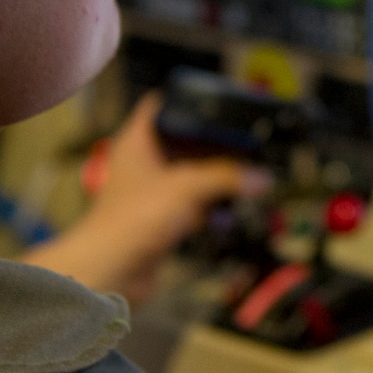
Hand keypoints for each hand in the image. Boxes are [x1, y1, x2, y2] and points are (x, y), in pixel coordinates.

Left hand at [21, 92, 272, 300]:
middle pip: (183, 143)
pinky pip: (193, 205)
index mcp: (137, 142)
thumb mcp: (186, 186)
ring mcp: (152, 193)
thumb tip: (260, 177)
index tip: (216, 101)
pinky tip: (234, 207)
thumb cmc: (132, 220)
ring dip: (215, 178)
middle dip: (213, 145)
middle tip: (244, 140)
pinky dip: (211, 206)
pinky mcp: (160, 220)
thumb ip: (227, 178)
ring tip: (247, 171)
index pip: (160, 107)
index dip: (186, 101)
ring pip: (191, 176)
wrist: (112, 271)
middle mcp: (143, 164)